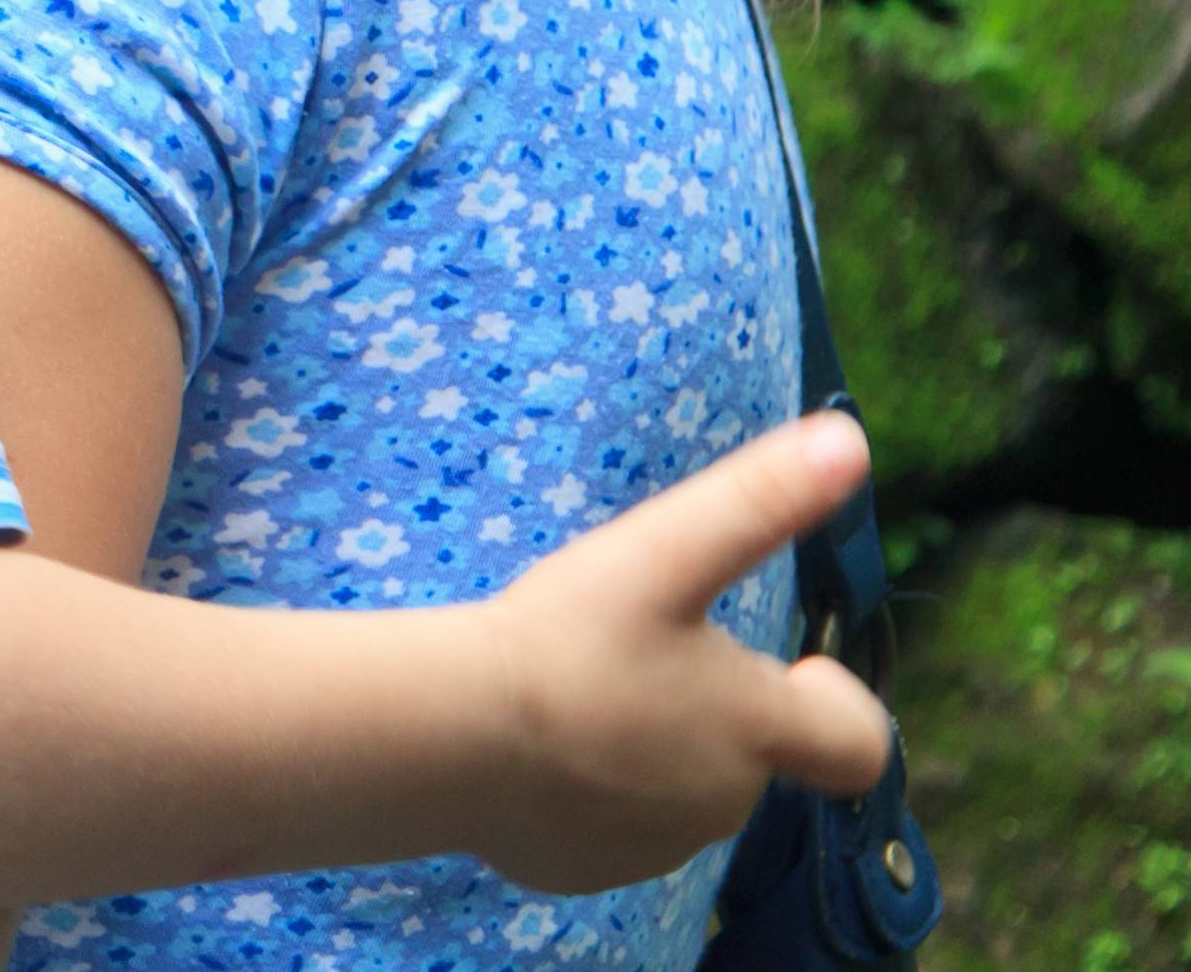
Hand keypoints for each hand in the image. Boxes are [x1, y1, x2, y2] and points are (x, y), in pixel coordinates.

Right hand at [458, 413, 892, 895]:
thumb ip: (759, 498)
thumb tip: (850, 439)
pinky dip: (585, 792)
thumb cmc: (563, 639)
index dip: (838, 705)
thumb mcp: (662, 551)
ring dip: (647, 748)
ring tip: (574, 693)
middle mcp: (724, 802)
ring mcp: (654, 846)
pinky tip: (534, 747)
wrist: (450, 739)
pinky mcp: (584, 870)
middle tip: (628, 650)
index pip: (860, 747)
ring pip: (675, 791)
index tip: (787, 664)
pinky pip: (606, 828)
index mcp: (758, 731)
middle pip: (747, 756)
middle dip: (708, 708)